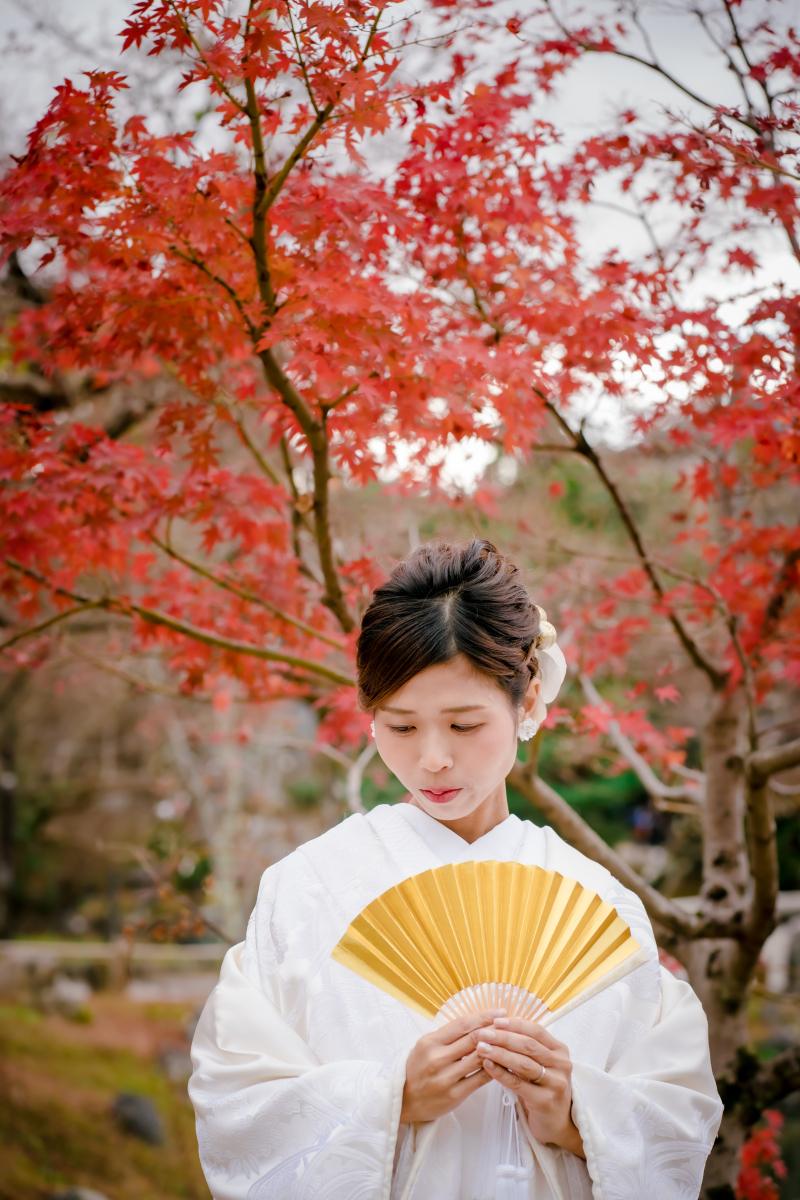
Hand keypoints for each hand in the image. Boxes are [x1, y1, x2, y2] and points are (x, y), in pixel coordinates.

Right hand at [400, 1009, 502, 1123]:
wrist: (404, 1100)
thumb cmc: (417, 1069)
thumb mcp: (426, 1046)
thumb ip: (448, 1036)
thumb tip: (476, 1022)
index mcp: (430, 1042)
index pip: (462, 1024)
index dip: (483, 1016)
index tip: (499, 1011)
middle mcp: (438, 1058)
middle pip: (473, 1039)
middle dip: (494, 1030)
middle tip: (509, 1024)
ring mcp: (446, 1077)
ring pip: (479, 1058)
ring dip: (497, 1049)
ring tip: (510, 1042)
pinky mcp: (454, 1094)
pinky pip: (480, 1079)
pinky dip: (494, 1069)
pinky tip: (503, 1063)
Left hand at [475, 1016, 584, 1158]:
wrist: (557, 1123)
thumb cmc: (542, 1088)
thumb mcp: (539, 1064)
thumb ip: (525, 1047)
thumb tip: (498, 1026)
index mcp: (559, 1050)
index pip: (536, 1030)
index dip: (515, 1024)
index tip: (494, 1021)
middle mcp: (561, 1064)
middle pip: (529, 1045)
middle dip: (503, 1037)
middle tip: (482, 1033)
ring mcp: (555, 1083)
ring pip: (524, 1063)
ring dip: (500, 1053)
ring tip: (481, 1048)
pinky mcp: (545, 1101)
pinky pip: (519, 1084)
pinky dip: (501, 1073)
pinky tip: (488, 1066)